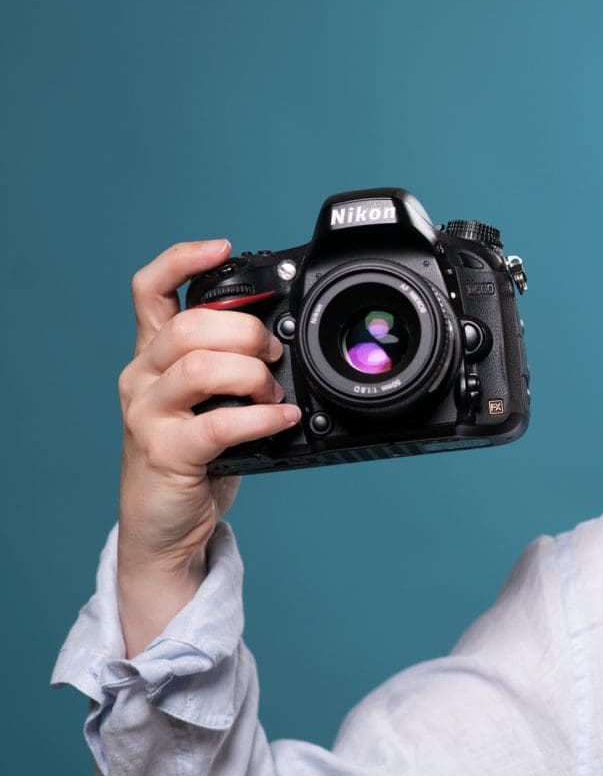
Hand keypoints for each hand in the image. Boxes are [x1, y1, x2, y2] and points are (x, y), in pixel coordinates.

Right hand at [115, 239, 299, 653]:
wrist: (166, 526)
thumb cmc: (196, 458)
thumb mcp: (210, 400)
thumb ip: (231, 364)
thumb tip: (286, 340)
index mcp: (153, 356)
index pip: (150, 290)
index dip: (183, 261)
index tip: (222, 248)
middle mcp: (143, 378)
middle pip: (188, 324)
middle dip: (245, 330)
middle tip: (274, 353)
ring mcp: (148, 415)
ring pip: (199, 366)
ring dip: (252, 374)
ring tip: (273, 393)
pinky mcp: (166, 452)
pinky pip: (218, 422)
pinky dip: (261, 417)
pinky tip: (281, 420)